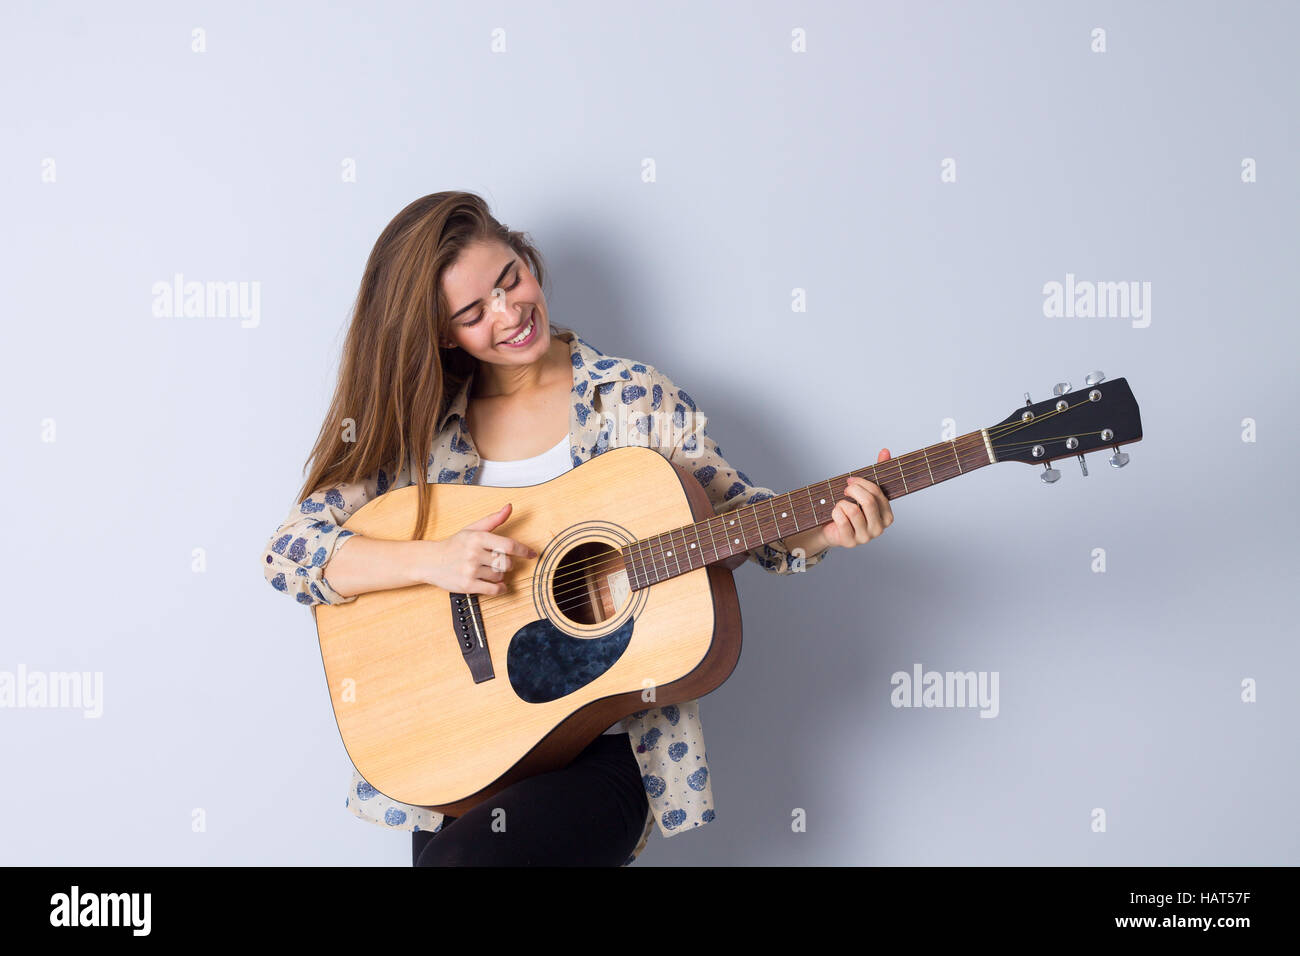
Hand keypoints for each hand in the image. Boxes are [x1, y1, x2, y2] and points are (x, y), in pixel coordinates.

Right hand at [417, 502, 537, 594]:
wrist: (431, 561)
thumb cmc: (454, 545)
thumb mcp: (473, 529)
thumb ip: (493, 519)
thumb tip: (509, 507)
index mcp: (477, 538)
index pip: (508, 545)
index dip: (523, 550)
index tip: (532, 554)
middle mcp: (474, 553)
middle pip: (506, 563)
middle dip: (507, 564)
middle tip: (499, 562)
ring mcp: (470, 570)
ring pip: (500, 576)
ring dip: (500, 575)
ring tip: (490, 571)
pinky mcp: (468, 585)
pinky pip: (493, 590)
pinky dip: (500, 589)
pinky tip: (498, 585)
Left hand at [821, 448, 894, 548]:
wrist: (832, 528)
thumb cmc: (851, 508)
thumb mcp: (863, 491)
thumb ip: (877, 472)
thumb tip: (885, 451)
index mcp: (887, 516)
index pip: (878, 493)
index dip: (862, 483)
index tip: (851, 480)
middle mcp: (879, 529)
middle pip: (868, 501)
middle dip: (853, 490)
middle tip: (845, 490)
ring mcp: (865, 537)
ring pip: (853, 511)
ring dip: (842, 503)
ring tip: (840, 504)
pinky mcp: (849, 542)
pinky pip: (841, 521)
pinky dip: (835, 512)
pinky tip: (835, 513)